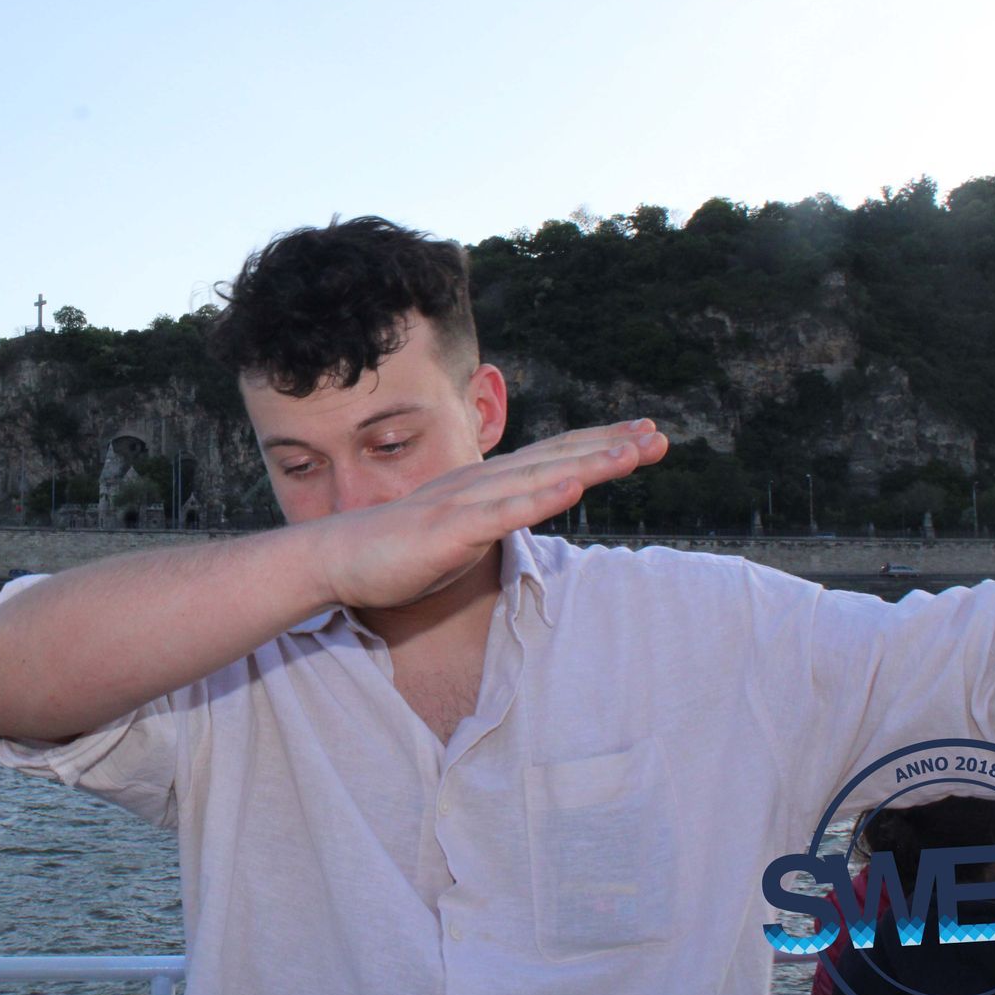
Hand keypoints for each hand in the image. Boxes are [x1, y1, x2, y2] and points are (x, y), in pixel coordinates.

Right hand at [302, 419, 667, 611]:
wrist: (335, 559)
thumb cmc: (393, 553)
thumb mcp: (457, 535)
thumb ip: (491, 523)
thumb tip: (521, 520)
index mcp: (484, 484)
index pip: (551, 458)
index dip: (597, 444)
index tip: (640, 435)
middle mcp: (480, 482)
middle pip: (557, 458)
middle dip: (610, 445)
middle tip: (659, 435)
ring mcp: (466, 502)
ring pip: (539, 478)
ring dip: (590, 463)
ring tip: (634, 452)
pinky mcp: (449, 529)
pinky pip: (502, 512)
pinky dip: (540, 497)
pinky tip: (574, 486)